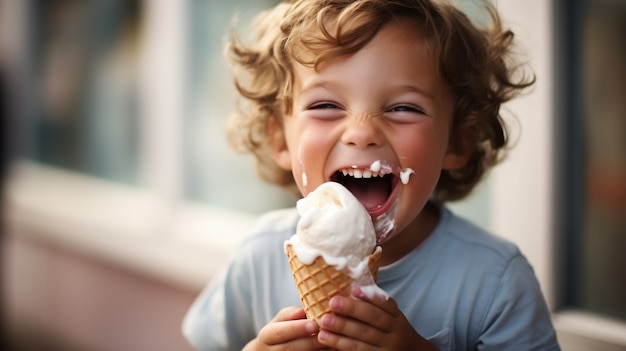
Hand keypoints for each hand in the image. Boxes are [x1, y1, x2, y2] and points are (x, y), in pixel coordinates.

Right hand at [243, 306, 331, 349]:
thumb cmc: (280, 330)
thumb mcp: (281, 321)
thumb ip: (290, 315)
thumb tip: (303, 311)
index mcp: (266, 336)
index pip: (280, 332)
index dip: (296, 328)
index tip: (313, 324)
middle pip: (290, 348)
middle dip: (309, 342)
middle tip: (325, 335)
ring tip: (332, 343)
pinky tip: (331, 350)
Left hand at [316, 286, 438, 349]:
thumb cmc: (391, 332)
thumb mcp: (391, 318)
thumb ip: (376, 305)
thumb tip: (351, 288)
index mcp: (397, 319)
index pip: (386, 305)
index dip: (370, 297)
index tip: (354, 289)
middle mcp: (394, 335)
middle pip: (373, 321)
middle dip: (352, 310)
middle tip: (332, 303)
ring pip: (362, 341)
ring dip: (341, 331)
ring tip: (324, 322)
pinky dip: (341, 346)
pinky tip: (327, 340)